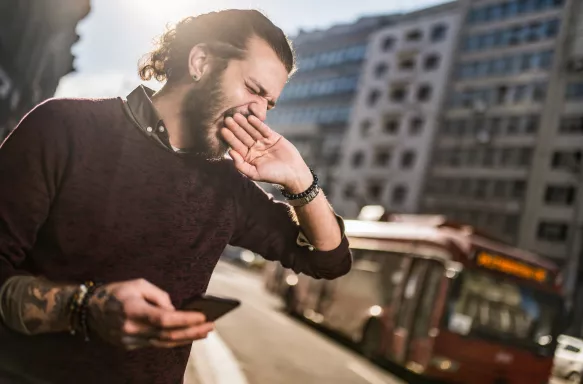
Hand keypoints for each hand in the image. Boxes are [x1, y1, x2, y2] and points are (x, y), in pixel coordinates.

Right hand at [87, 279, 213, 350]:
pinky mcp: (129, 345)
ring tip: (204, 333)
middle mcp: (131, 328)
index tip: (203, 316)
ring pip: (163, 343)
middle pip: (167, 334)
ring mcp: (129, 340)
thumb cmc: (117, 292)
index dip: (185, 319)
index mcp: (133, 310)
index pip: (164, 319)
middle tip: (210, 326)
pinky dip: (171, 340)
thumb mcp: (138, 284)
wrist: (89, 309)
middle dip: (192, 331)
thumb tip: (174, 310)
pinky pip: (154, 344)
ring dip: (185, 338)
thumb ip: (159, 296)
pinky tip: (186, 335)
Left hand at [221, 113, 312, 192]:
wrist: (293, 173)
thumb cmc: (273, 176)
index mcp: (248, 157)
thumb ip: (241, 165)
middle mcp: (254, 148)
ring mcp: (263, 141)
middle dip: (235, 128)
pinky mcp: (273, 136)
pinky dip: (257, 124)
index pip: (237, 145)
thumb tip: (230, 152)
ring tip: (237, 116)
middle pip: (243, 136)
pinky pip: (264, 129)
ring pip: (252, 131)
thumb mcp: (254, 173)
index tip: (222, 130)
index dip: (230, 138)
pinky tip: (250, 117)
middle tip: (227, 119)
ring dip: (244, 123)